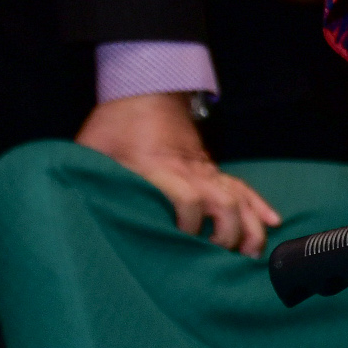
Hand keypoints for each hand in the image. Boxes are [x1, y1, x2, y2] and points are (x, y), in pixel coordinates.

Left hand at [77, 90, 279, 254]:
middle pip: (225, 205)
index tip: (181, 241)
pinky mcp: (213, 169)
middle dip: (228, 234)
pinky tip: (272, 222)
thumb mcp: (93, 150)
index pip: (187, 200)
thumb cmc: (116, 123)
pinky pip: (244, 187)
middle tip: (219, 257)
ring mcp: (207, 170)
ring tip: (251, 254)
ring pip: (240, 199)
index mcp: (160, 169)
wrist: (145, 89)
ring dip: (250, 226)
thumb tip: (76, 206)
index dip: (188, 225)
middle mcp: (191, 171)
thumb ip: (88, 178)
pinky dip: (260, 205)